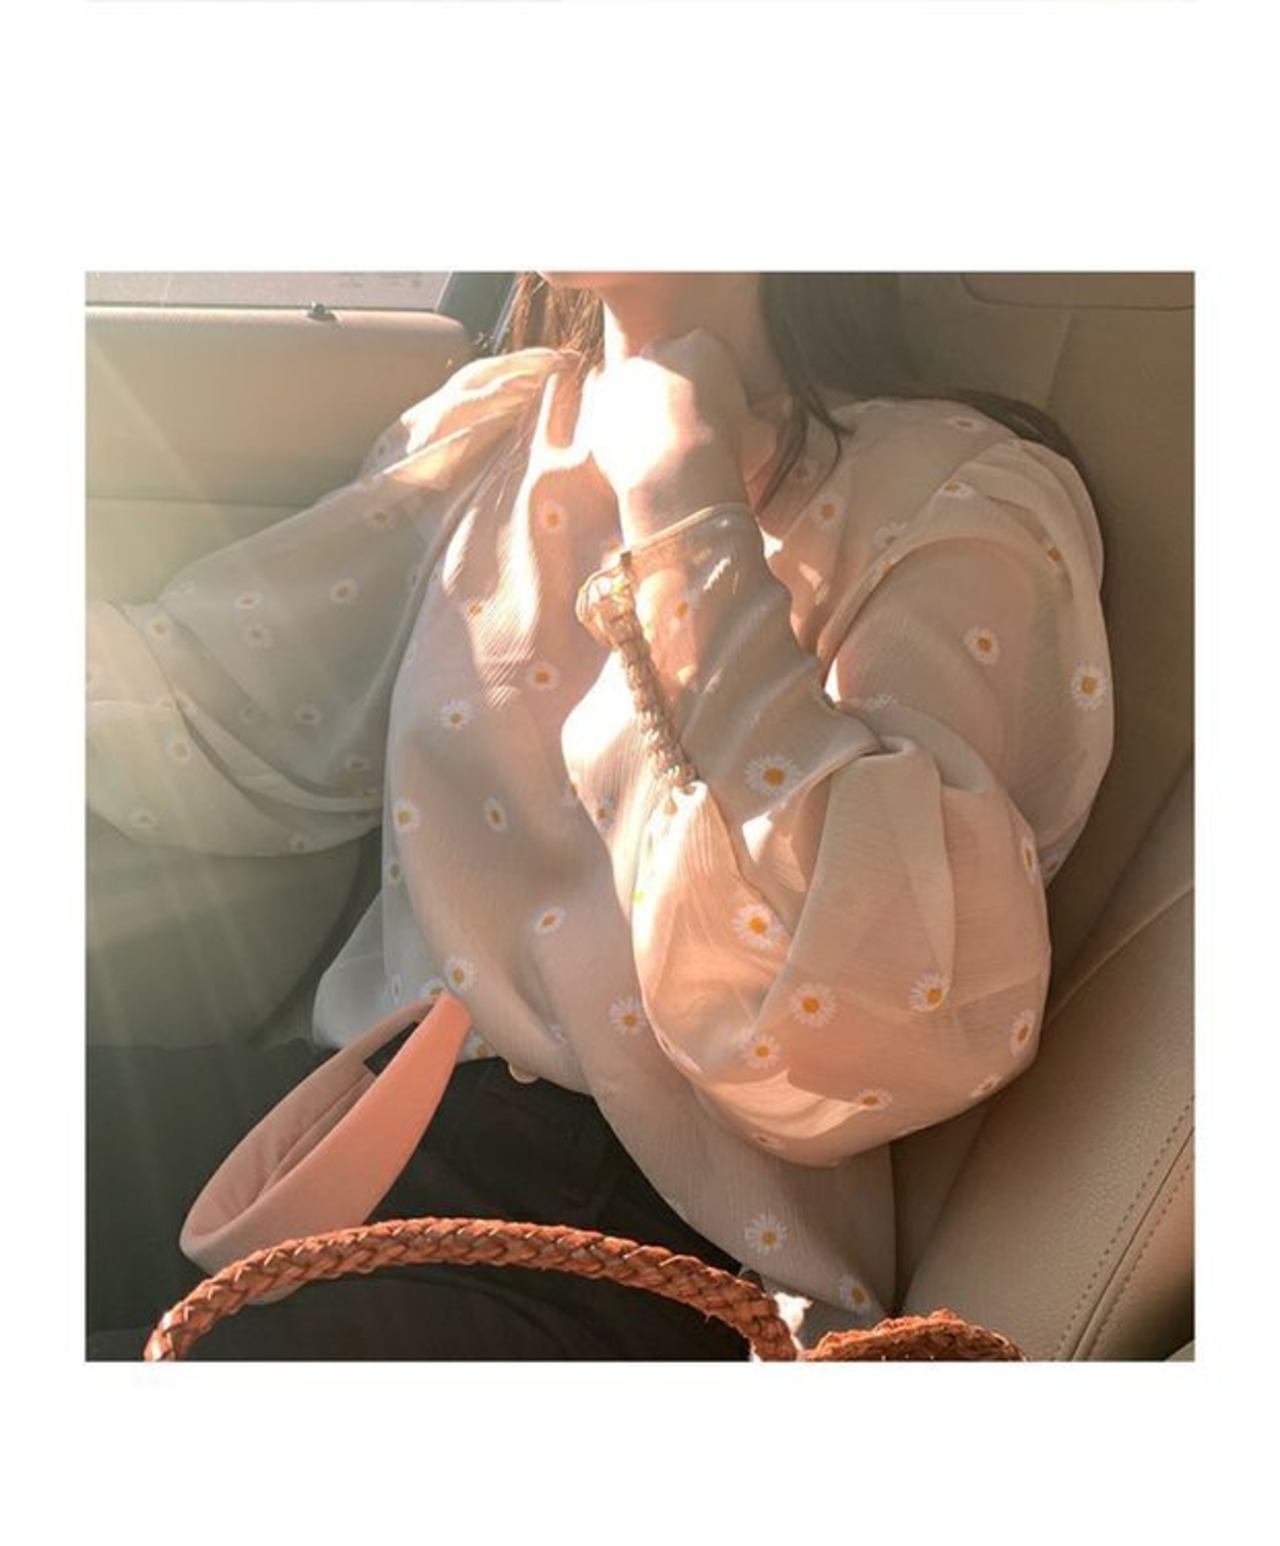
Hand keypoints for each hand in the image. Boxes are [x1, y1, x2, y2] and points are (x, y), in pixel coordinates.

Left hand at [584, 330, 775, 539]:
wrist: (675, 478)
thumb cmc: (725, 454)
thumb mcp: (762, 436)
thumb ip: (763, 420)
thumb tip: (776, 416)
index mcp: (704, 346)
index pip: (707, 353)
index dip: (712, 384)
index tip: (715, 413)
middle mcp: (660, 351)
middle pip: (666, 364)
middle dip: (672, 389)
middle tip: (683, 428)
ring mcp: (625, 374)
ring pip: (634, 386)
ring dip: (642, 408)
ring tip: (657, 449)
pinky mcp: (598, 402)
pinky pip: (606, 409)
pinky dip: (616, 426)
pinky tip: (635, 454)